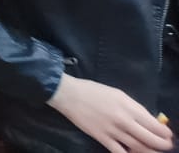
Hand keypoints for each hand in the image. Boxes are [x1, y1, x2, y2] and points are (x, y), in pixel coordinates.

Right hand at [49, 75, 172, 151]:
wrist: (69, 94)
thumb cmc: (93, 91)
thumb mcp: (118, 94)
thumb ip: (133, 107)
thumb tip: (148, 120)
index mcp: (128, 106)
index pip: (154, 124)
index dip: (164, 132)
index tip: (168, 135)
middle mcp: (123, 120)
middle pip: (149, 139)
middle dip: (162, 145)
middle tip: (166, 146)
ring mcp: (113, 131)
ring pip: (138, 148)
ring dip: (149, 152)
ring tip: (154, 152)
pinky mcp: (101, 138)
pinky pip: (119, 152)